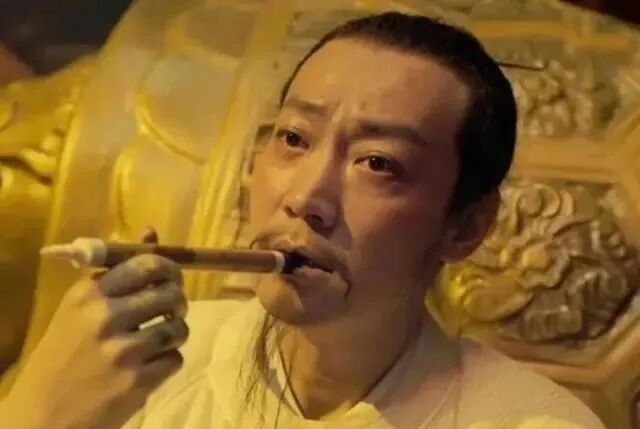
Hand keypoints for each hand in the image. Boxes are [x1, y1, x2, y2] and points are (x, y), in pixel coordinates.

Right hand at [2, 228, 188, 428]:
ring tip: (159, 340)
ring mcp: (123, 351)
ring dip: (175, 332)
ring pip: (179, 326)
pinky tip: (150, 366)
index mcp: (88, 294)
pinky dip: (168, 361)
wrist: (41, 418)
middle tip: (170, 310)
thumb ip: (117, 271)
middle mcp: (106, 317)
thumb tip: (152, 232)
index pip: (147, 264)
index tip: (170, 278)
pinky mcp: (138, 382)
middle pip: (170, 293)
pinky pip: (176, 358)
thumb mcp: (79, 309)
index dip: (168, 268)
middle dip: (178, 301)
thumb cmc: (61, 357)